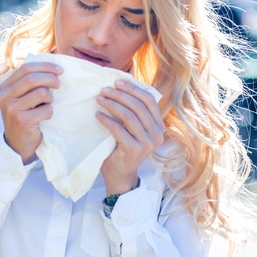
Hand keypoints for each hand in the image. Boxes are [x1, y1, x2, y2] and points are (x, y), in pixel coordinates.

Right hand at [0, 61, 62, 162]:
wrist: (18, 144)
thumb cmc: (24, 117)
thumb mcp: (21, 98)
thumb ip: (29, 84)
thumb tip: (53, 68)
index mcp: (5, 87)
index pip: (26, 68)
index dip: (45, 66)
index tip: (59, 70)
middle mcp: (5, 96)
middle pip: (32, 78)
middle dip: (51, 78)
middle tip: (59, 84)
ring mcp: (12, 109)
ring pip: (41, 93)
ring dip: (50, 98)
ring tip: (48, 104)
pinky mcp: (22, 121)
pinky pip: (46, 110)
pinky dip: (50, 112)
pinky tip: (44, 118)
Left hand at [96, 78, 165, 194]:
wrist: (119, 173)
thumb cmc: (122, 146)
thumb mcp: (131, 127)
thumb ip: (132, 111)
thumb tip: (119, 85)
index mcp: (158, 125)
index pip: (149, 100)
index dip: (133, 88)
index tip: (117, 82)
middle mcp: (157, 134)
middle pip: (139, 106)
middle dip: (120, 95)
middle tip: (104, 90)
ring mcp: (147, 143)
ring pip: (129, 116)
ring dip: (112, 105)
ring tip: (99, 100)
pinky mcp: (134, 149)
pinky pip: (119, 129)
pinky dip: (107, 120)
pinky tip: (97, 115)